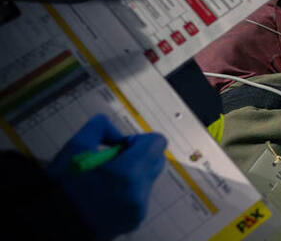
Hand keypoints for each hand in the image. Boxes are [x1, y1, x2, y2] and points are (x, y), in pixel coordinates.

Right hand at [47, 114, 167, 240]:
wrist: (49, 226)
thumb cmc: (60, 186)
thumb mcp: (75, 147)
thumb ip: (101, 127)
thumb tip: (118, 135)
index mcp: (129, 174)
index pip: (157, 143)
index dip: (139, 139)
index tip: (119, 146)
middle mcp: (140, 194)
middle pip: (155, 161)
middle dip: (137, 156)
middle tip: (109, 162)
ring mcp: (138, 210)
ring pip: (146, 180)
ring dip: (131, 175)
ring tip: (102, 181)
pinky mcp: (133, 222)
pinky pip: (139, 198)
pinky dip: (126, 192)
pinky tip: (102, 196)